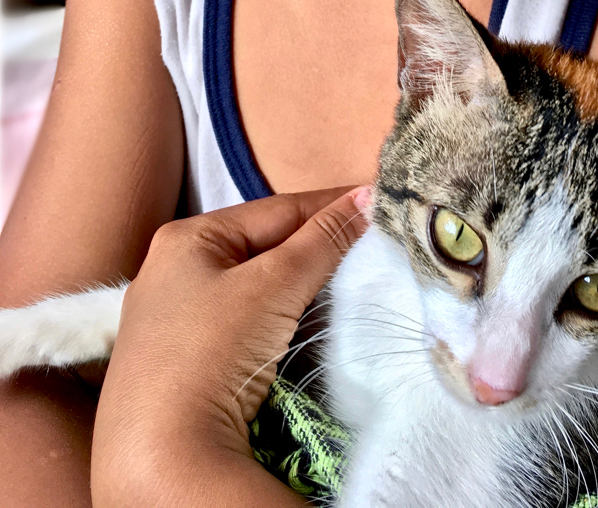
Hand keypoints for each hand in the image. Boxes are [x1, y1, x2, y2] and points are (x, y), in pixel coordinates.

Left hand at [91, 187, 368, 507]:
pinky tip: (307, 323)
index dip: (330, 207)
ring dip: (300, 287)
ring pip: (257, 288)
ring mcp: (175, 322)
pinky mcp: (184, 365)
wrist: (163, 457)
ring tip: (351, 280)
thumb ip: (323, 238)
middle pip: (265, 247)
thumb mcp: (273, 284)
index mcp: (186, 239)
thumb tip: (367, 195)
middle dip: (316, 248)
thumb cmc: (210, 352)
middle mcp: (172, 272)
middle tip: (373, 243)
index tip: (379, 202)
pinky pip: (245, 324)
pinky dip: (279, 319)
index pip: (275, 210)